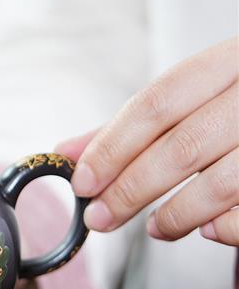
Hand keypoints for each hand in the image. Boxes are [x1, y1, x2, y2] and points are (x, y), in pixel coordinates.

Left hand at [57, 37, 238, 245]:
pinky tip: (209, 230)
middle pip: (183, 144)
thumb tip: (66, 150)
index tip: (83, 182)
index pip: (157, 102)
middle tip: (102, 218)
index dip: (114, 145)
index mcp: (233, 59)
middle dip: (133, 188)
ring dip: (178, 214)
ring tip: (157, 228)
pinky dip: (228, 227)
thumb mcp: (203, 93)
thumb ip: (138, 122)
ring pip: (223, 181)